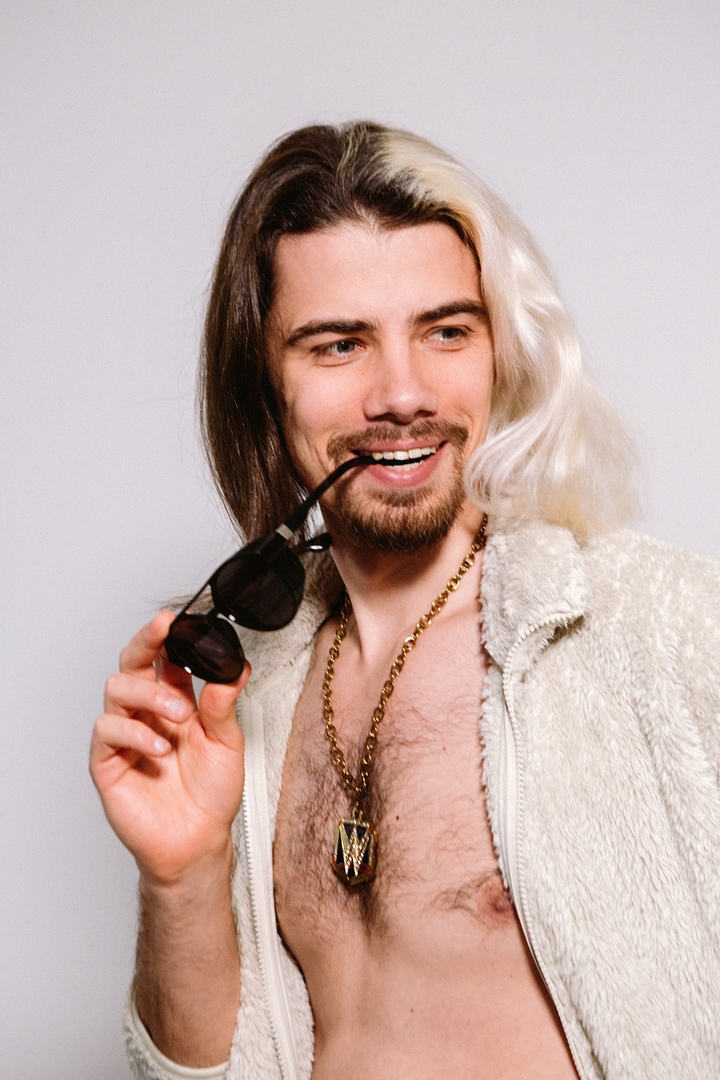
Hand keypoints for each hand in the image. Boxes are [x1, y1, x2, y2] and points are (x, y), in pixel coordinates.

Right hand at [90, 611, 250, 885]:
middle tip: (162, 630)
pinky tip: (160, 747)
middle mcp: (147, 713)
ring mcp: (126, 735)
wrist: (199, 841)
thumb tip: (237, 665)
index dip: (166, 636)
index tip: (176, 618)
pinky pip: (107, 730)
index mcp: (176, 701)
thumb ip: (224, 703)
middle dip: (145, 642)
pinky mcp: (108, 762)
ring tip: (180, 716)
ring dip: (151, 695)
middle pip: (133, 664)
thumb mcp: (228, 741)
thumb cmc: (212, 792)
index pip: (164, 659)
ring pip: (118, 690)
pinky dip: (135, 732)